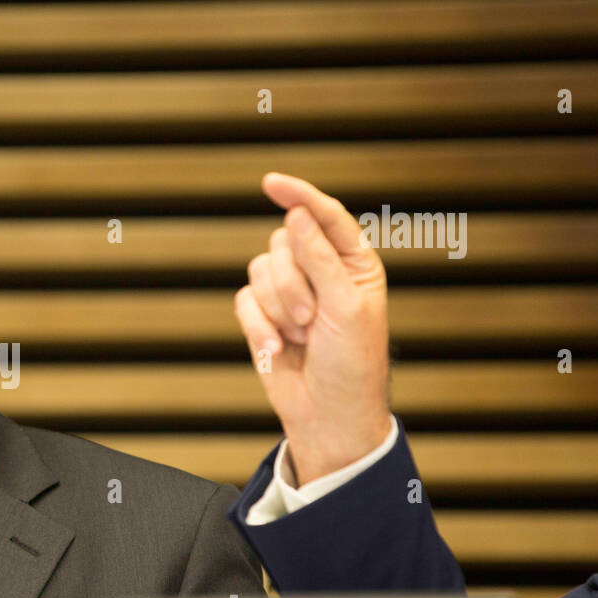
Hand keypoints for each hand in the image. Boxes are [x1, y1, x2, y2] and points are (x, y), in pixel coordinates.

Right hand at [234, 173, 392, 484]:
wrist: (328, 415)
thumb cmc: (352, 363)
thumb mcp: (346, 307)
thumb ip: (320, 258)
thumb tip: (296, 216)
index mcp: (353, 263)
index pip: (325, 216)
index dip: (300, 196)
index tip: (271, 183)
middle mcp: (320, 271)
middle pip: (284, 243)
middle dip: (292, 282)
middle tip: (312, 319)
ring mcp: (289, 293)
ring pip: (260, 271)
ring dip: (278, 308)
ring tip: (300, 336)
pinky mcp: (262, 316)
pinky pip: (244, 299)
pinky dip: (258, 326)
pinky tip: (277, 349)